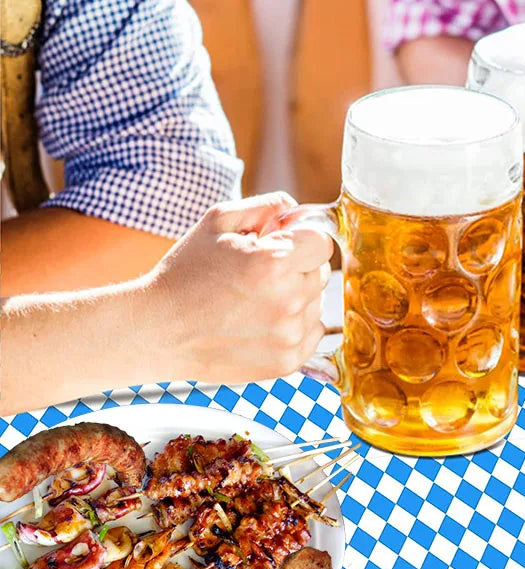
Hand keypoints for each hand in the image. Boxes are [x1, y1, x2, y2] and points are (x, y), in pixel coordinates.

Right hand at [144, 192, 333, 382]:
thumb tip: (296, 209)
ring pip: (316, 304)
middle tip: (258, 276)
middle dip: (296, 269)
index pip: (323, 244)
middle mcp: (288, 301)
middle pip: (320, 273)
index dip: (302, 241)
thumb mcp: (218, 221)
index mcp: (274, 263)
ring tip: (253, 302)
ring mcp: (289, 336)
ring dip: (296, 299)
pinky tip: (260, 323)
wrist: (157, 331)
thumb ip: (265, 206)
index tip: (281, 247)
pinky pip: (312, 334)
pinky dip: (294, 327)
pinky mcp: (286, 363)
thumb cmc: (185, 273)